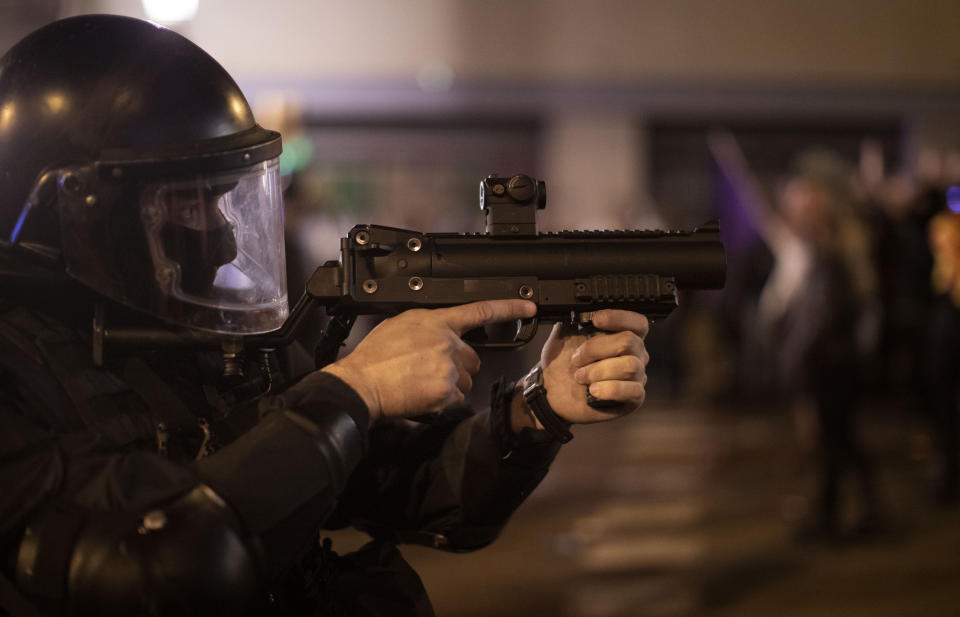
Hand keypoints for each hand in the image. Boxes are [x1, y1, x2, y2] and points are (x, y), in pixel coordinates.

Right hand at [322, 300, 535, 420]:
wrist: (363, 384)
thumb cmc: (375, 356)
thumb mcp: (401, 325)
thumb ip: (428, 326)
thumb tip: (439, 331)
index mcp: (437, 322)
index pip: (480, 311)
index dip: (508, 309)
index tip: (528, 308)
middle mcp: (447, 343)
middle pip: (473, 357)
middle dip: (458, 364)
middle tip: (430, 369)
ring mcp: (448, 368)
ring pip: (466, 379)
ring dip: (451, 382)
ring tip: (422, 381)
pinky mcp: (446, 391)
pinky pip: (456, 397)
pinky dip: (443, 399)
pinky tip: (422, 393)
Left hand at [515, 310, 648, 429]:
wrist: (553, 392)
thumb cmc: (562, 363)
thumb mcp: (565, 334)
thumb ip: (576, 318)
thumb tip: (580, 305)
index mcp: (623, 336)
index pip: (637, 322)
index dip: (619, 318)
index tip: (596, 319)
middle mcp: (635, 355)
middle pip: (628, 342)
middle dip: (596, 349)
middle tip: (577, 359)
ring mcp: (636, 377)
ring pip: (629, 366)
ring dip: (598, 371)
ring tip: (581, 377)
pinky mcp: (633, 398)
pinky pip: (631, 391)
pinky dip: (608, 389)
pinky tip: (593, 391)